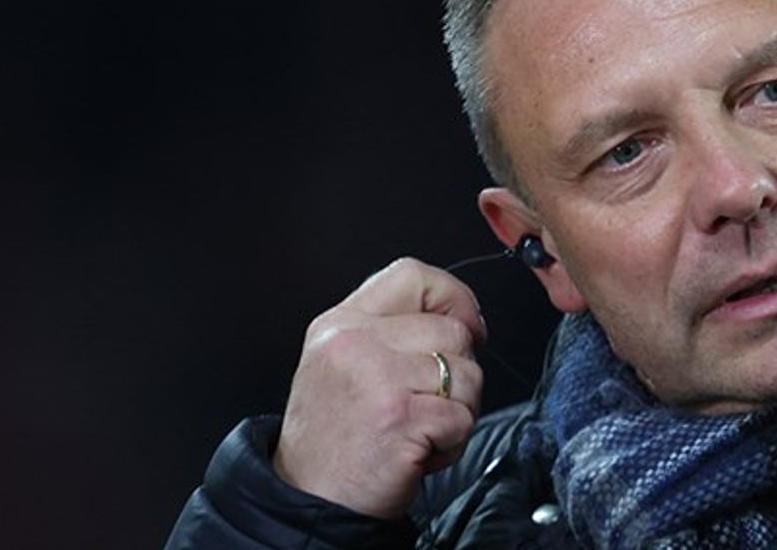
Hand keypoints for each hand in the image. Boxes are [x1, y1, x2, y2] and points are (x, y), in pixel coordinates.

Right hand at [272, 257, 486, 518]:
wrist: (309, 500)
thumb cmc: (333, 438)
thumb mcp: (340, 362)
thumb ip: (389, 330)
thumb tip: (461, 317)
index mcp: (341, 322)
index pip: (414, 275)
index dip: (454, 297)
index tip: (465, 326)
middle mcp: (356, 342)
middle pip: (453, 331)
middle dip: (458, 371)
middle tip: (429, 402)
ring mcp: (379, 378)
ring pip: (467, 373)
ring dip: (458, 410)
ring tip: (419, 429)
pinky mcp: (402, 418)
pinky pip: (463, 417)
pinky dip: (452, 442)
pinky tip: (418, 452)